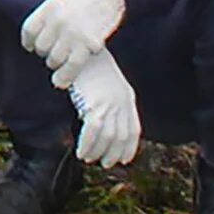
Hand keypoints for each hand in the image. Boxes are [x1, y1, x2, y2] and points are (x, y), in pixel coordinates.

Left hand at [22, 0, 125, 86]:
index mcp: (49, 7)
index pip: (29, 30)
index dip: (28, 41)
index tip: (29, 46)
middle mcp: (58, 22)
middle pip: (41, 47)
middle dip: (44, 52)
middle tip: (49, 53)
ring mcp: (73, 34)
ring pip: (55, 59)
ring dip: (55, 63)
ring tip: (58, 63)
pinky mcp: (89, 44)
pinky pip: (73, 66)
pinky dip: (66, 76)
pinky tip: (60, 82)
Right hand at [67, 49, 141, 167]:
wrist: (83, 50)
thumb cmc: (91, 64)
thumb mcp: (109, 81)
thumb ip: (112, 98)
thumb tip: (105, 117)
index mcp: (127, 98)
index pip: (133, 130)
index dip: (129, 147)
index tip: (122, 159)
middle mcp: (121, 103)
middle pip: (121, 136)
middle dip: (113, 153)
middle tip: (104, 163)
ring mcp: (109, 104)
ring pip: (107, 137)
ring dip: (98, 152)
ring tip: (89, 159)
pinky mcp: (94, 104)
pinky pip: (92, 131)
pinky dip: (87, 145)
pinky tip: (81, 152)